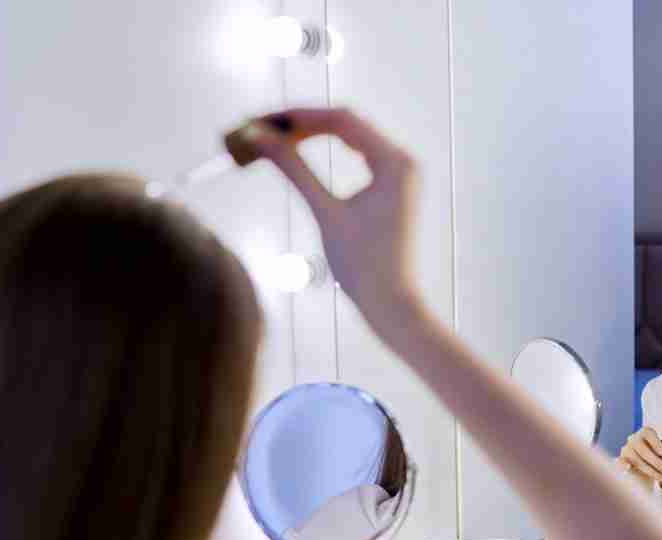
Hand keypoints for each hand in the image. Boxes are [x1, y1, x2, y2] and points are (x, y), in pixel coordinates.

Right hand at [243, 108, 420, 324]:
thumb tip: (259, 138)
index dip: (298, 115)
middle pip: (346, 124)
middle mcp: (402, 160)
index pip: (342, 120)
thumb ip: (294, 170)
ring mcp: (399, 172)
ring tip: (273, 138)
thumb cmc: (364, 265)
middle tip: (261, 129)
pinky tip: (299, 150)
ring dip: (311, 134)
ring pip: (350, 136)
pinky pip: (357, 154)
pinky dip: (327, 150)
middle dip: (301, 124)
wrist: (390, 302)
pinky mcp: (391, 184)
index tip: (263, 120)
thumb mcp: (325, 212)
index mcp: (395, 163)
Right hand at [616, 426, 661, 483]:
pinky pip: (620, 461)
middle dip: (657, 462)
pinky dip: (623, 465)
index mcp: (645, 433)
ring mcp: (626, 449)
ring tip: (661, 478)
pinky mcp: (622, 459)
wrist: (640, 463)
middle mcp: (634, 438)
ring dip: (650, 470)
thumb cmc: (655, 455)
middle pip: (643, 449)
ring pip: (637, 459)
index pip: (648, 433)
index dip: (656, 443)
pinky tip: (628, 469)